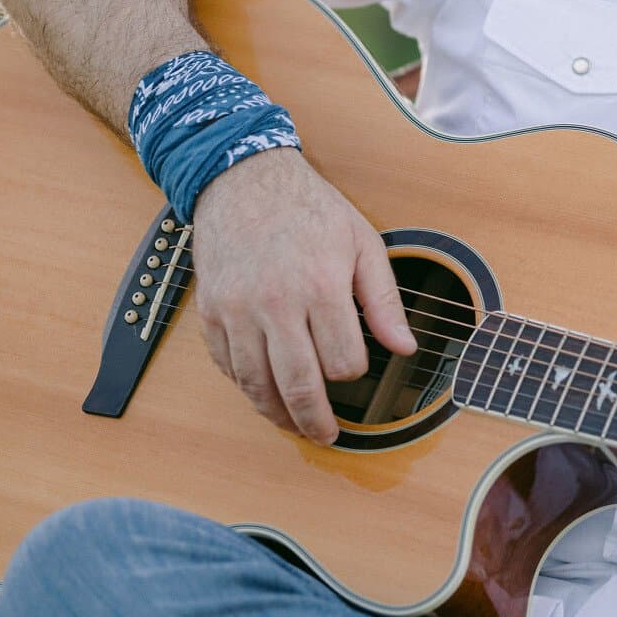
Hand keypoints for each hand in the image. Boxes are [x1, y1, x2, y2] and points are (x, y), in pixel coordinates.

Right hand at [190, 148, 415, 442]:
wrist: (244, 180)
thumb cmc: (311, 211)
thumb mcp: (363, 244)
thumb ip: (384, 301)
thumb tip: (406, 348)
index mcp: (322, 286)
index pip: (342, 361)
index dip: (354, 374)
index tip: (356, 369)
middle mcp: (277, 304)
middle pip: (298, 384)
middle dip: (315, 420)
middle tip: (327, 436)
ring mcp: (238, 311)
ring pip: (257, 385)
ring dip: (277, 414)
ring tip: (294, 425)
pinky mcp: (210, 313)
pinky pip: (227, 367)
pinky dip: (245, 386)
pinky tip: (262, 392)